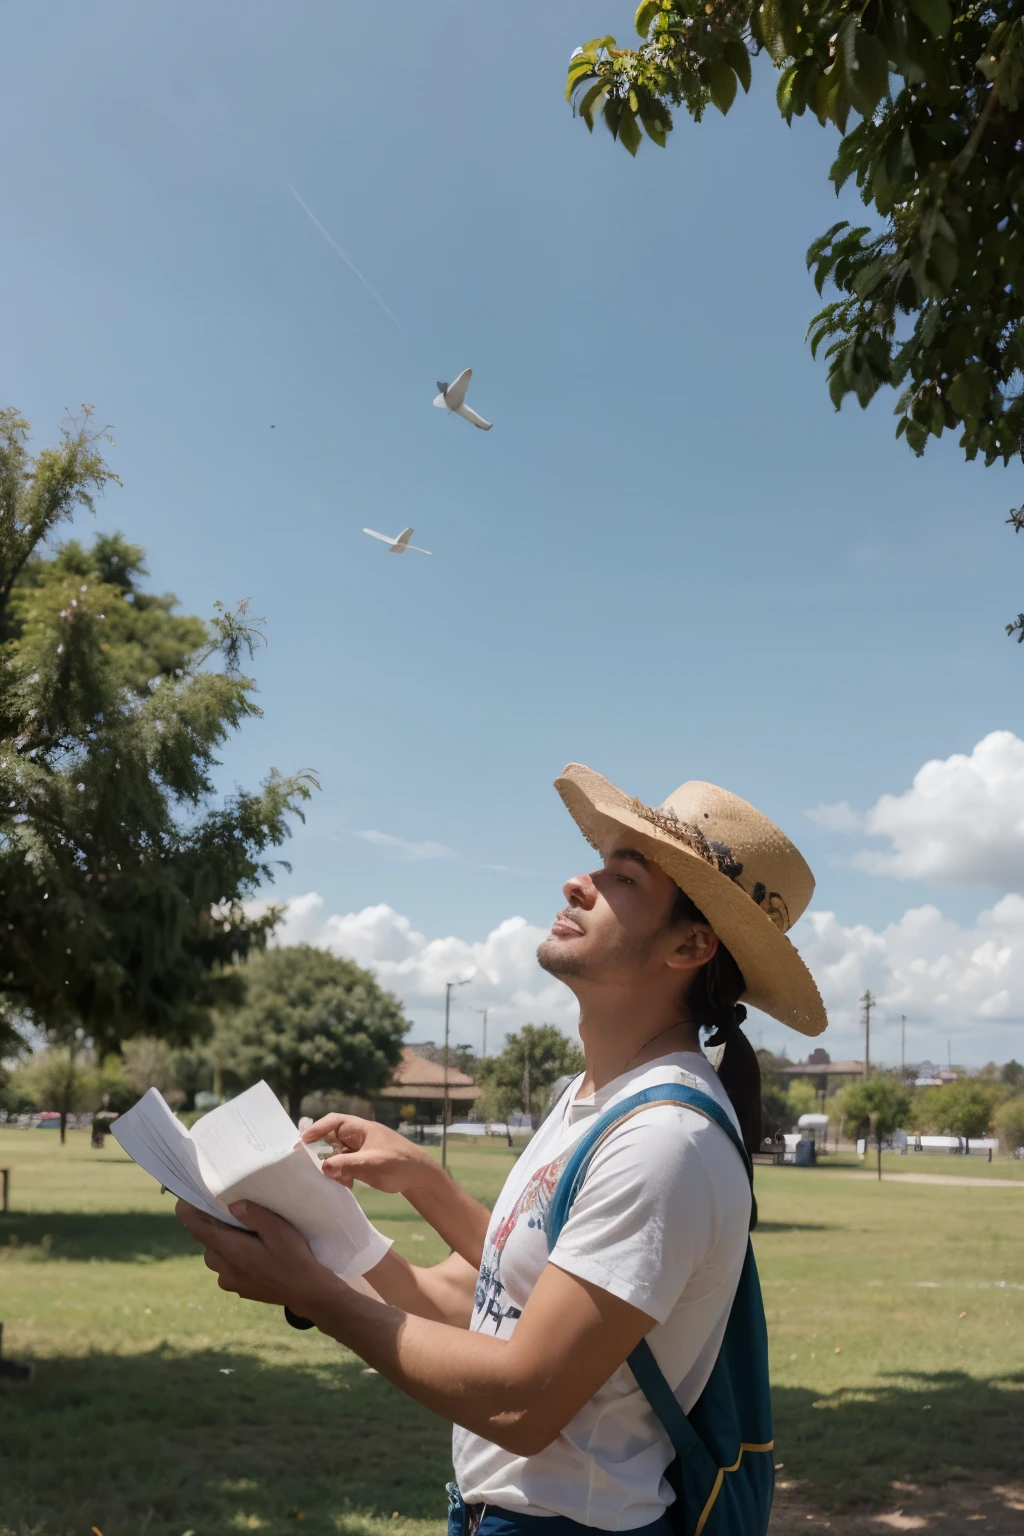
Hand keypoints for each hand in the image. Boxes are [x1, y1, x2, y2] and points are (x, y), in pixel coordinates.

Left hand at [175, 1199, 333, 1311]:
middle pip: (207, 1240)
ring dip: (223, 1241)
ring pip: (215, 1254)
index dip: (188, 1213)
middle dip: (213, 1224)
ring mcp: (229, 1281)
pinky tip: (252, 1250)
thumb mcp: (280, 1230)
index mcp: (232, 1251)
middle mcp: (224, 1269)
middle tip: (227, 1209)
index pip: (199, 1230)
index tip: (183, 1199)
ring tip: (244, 1231)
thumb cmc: (295, 1258)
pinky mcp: (237, 1288)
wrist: (307, 1292)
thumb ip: (255, 1215)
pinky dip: (231, 1254)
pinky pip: (225, 1266)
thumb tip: (232, 1204)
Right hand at [300, 1114, 438, 1194]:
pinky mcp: (362, 1164)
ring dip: (332, 1166)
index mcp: (361, 1129)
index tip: (303, 1140)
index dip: (317, 1128)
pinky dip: (341, 1174)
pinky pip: (344, 1166)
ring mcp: (360, 1151)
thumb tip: (323, 1167)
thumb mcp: (371, 1163)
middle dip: (321, 1150)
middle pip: (332, 1138)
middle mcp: (359, 1137)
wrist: (420, 1178)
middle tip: (307, 1163)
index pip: (335, 1121)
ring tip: (334, 1178)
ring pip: (336, 1154)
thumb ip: (347, 1164)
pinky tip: (347, 1185)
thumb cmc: (398, 1163)